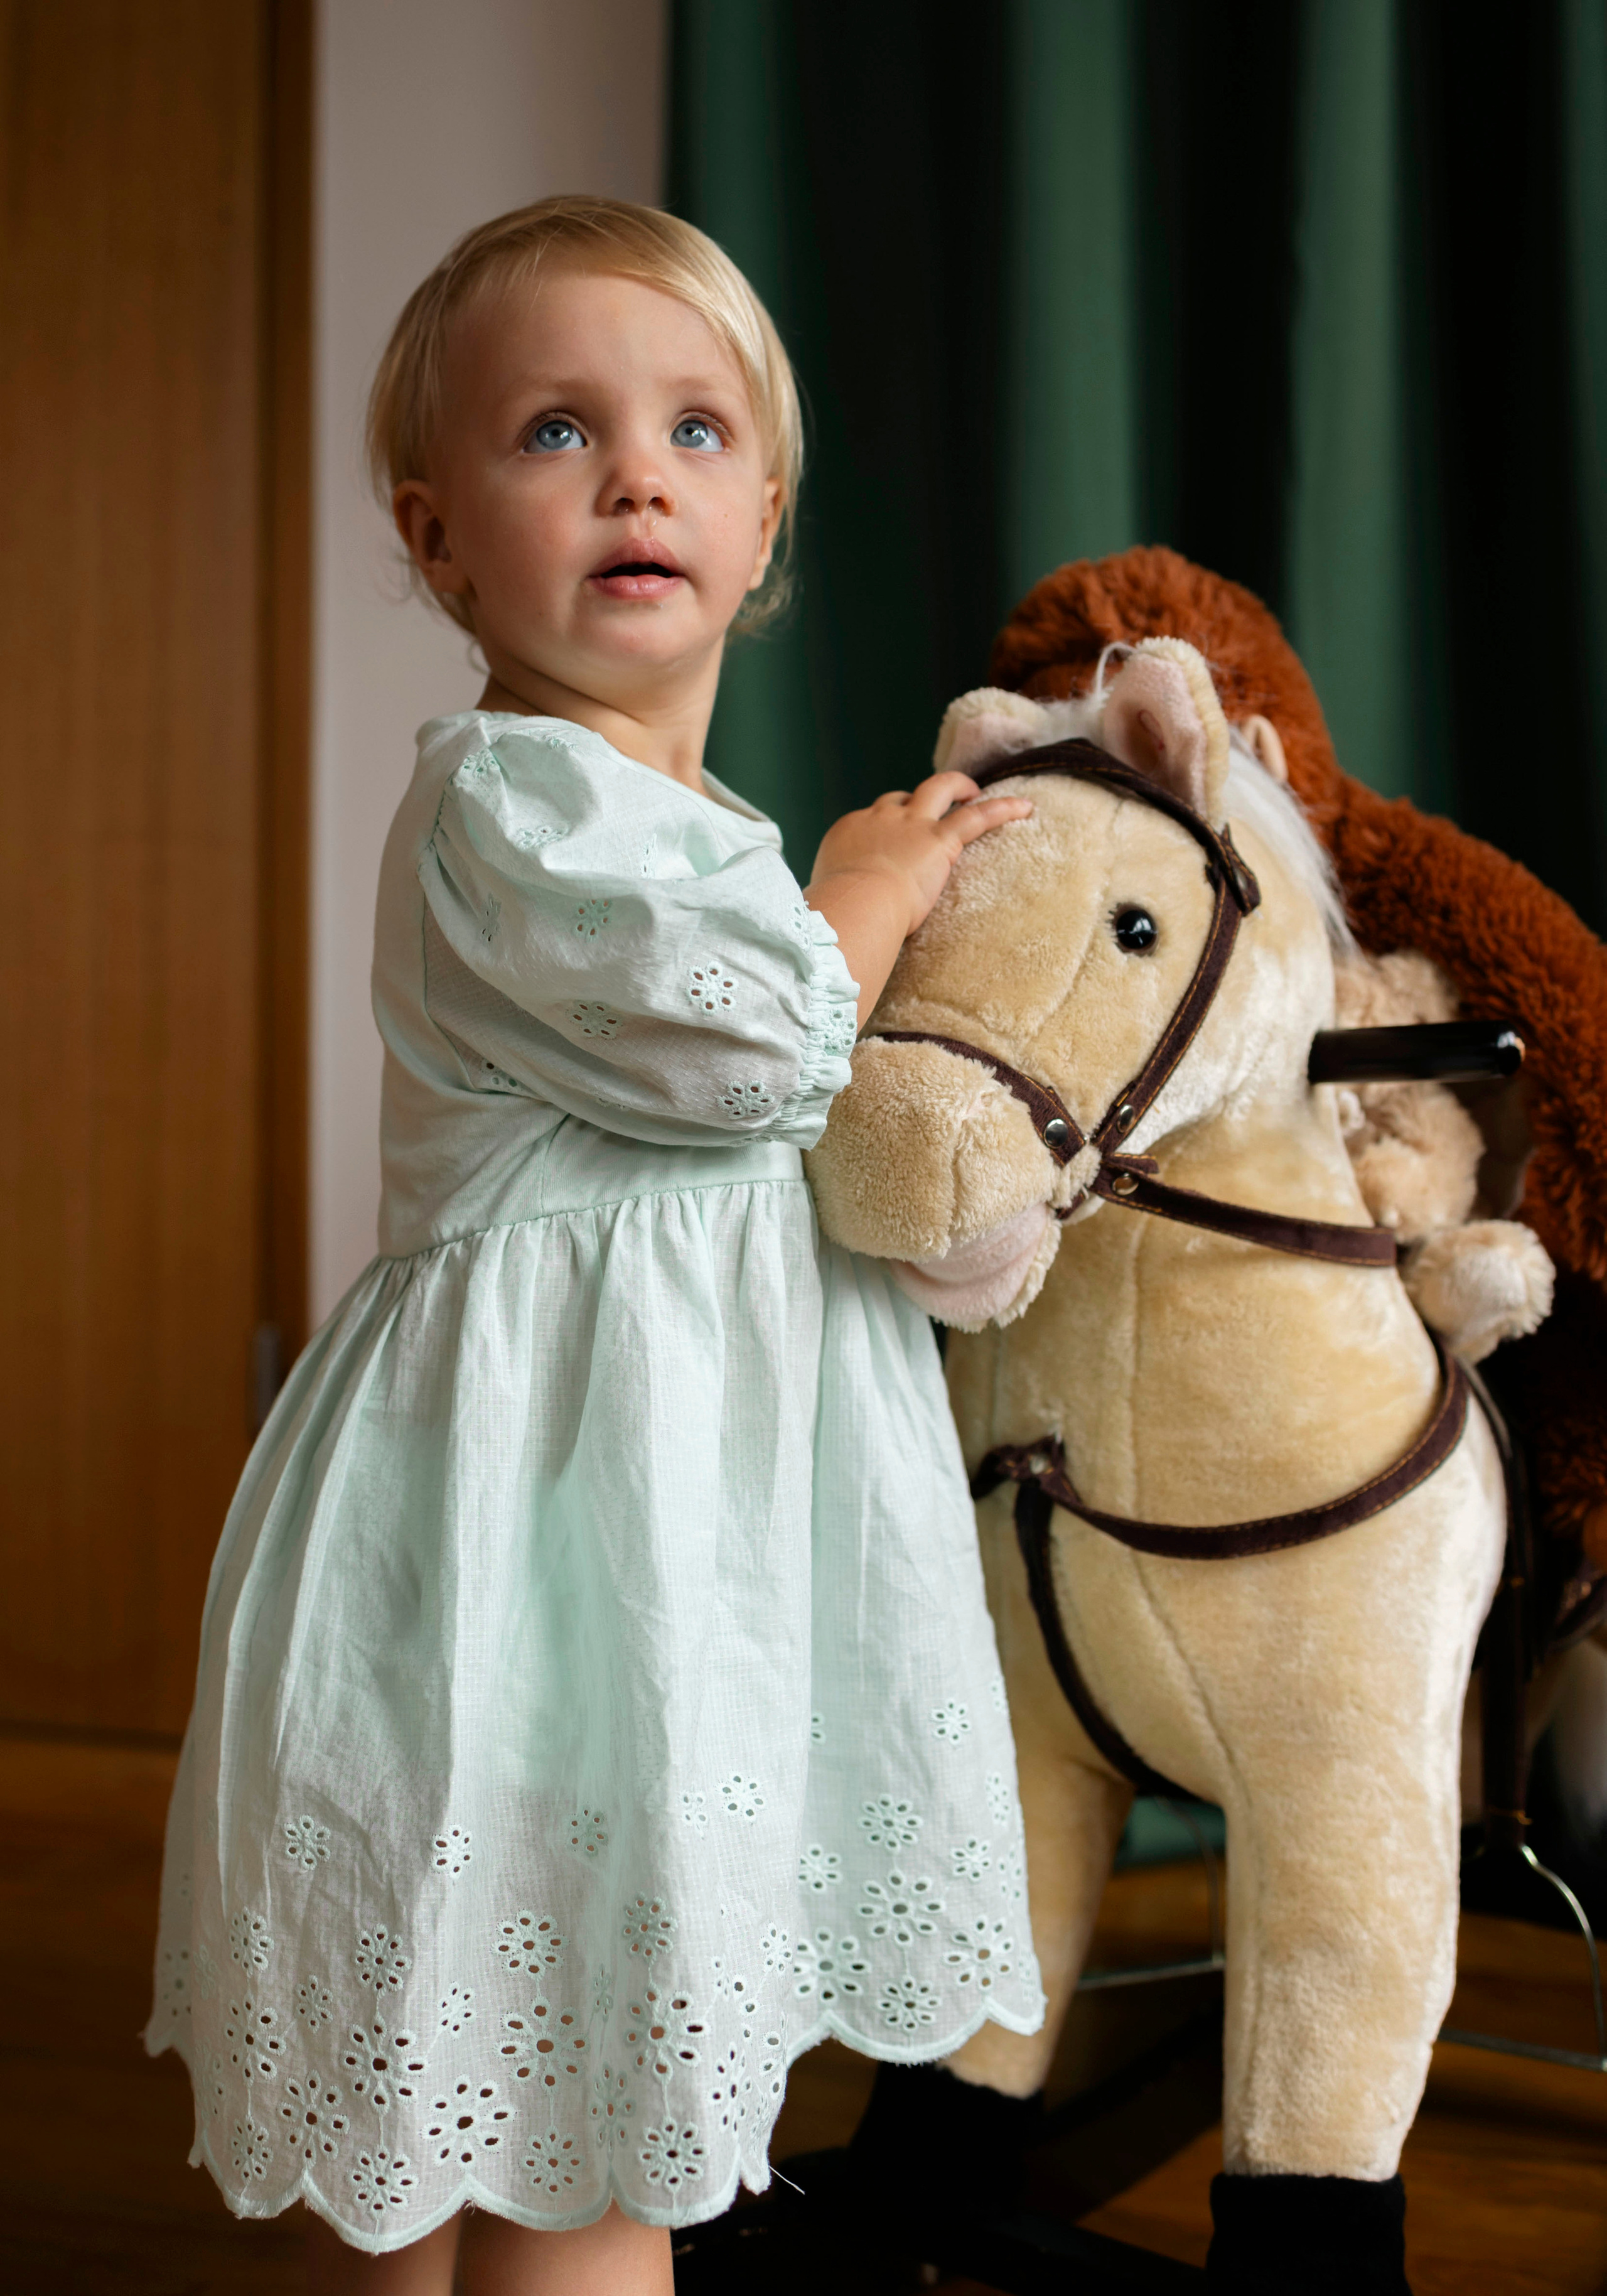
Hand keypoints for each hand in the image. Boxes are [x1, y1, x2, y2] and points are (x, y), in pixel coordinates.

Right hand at [806, 771, 1032, 1024]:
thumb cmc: (837, 913)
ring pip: (937, 789)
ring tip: (972, 791)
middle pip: (898, 799)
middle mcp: (877, 819)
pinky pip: (977, 816)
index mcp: (847, 833)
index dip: (882, 828)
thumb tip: (827, 925)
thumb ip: (832, 902)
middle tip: (930, 806)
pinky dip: (1002, 809)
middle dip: (914, 800)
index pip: (868, 821)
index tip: (889, 843)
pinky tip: (1025, 807)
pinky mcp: (938, 838)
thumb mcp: (825, 902)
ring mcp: (909, 824)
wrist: (857, 904)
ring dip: (956, 787)